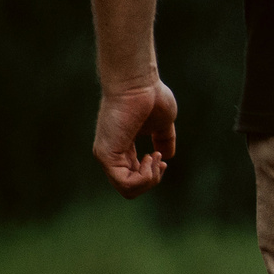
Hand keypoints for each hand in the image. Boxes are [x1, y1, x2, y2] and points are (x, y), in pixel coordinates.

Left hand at [93, 79, 178, 197]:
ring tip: (154, 157)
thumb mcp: (163, 124)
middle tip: (158, 158)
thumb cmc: (150, 96)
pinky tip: (149, 158)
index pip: (133, 177)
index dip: (152, 174)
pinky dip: (144, 178)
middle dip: (152, 179)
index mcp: (123, 148)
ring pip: (128, 190)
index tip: (161, 157)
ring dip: (150, 179)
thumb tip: (167, 156)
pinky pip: (125, 184)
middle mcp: (112, 154)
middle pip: (131, 188)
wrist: (138, 84)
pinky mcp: (106, 155)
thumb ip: (164, 139)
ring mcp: (107, 156)